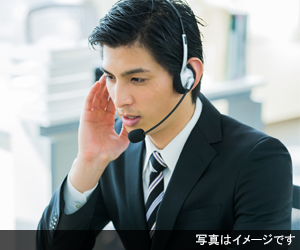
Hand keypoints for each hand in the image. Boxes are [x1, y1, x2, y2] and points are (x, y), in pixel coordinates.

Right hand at [69, 75, 128, 191]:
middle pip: (103, 99)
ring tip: (105, 76)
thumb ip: (128, 131)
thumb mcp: (123, 140)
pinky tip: (97, 84)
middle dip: (108, 88)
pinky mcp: (85, 116)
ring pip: (96, 98)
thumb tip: (136, 124)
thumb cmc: (109, 152)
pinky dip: (92, 92)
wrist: (98, 158)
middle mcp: (99, 117)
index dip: (115, 96)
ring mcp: (92, 116)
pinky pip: (88, 102)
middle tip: (113, 77)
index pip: (111, 105)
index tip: (121, 87)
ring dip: (100, 87)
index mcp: (107, 121)